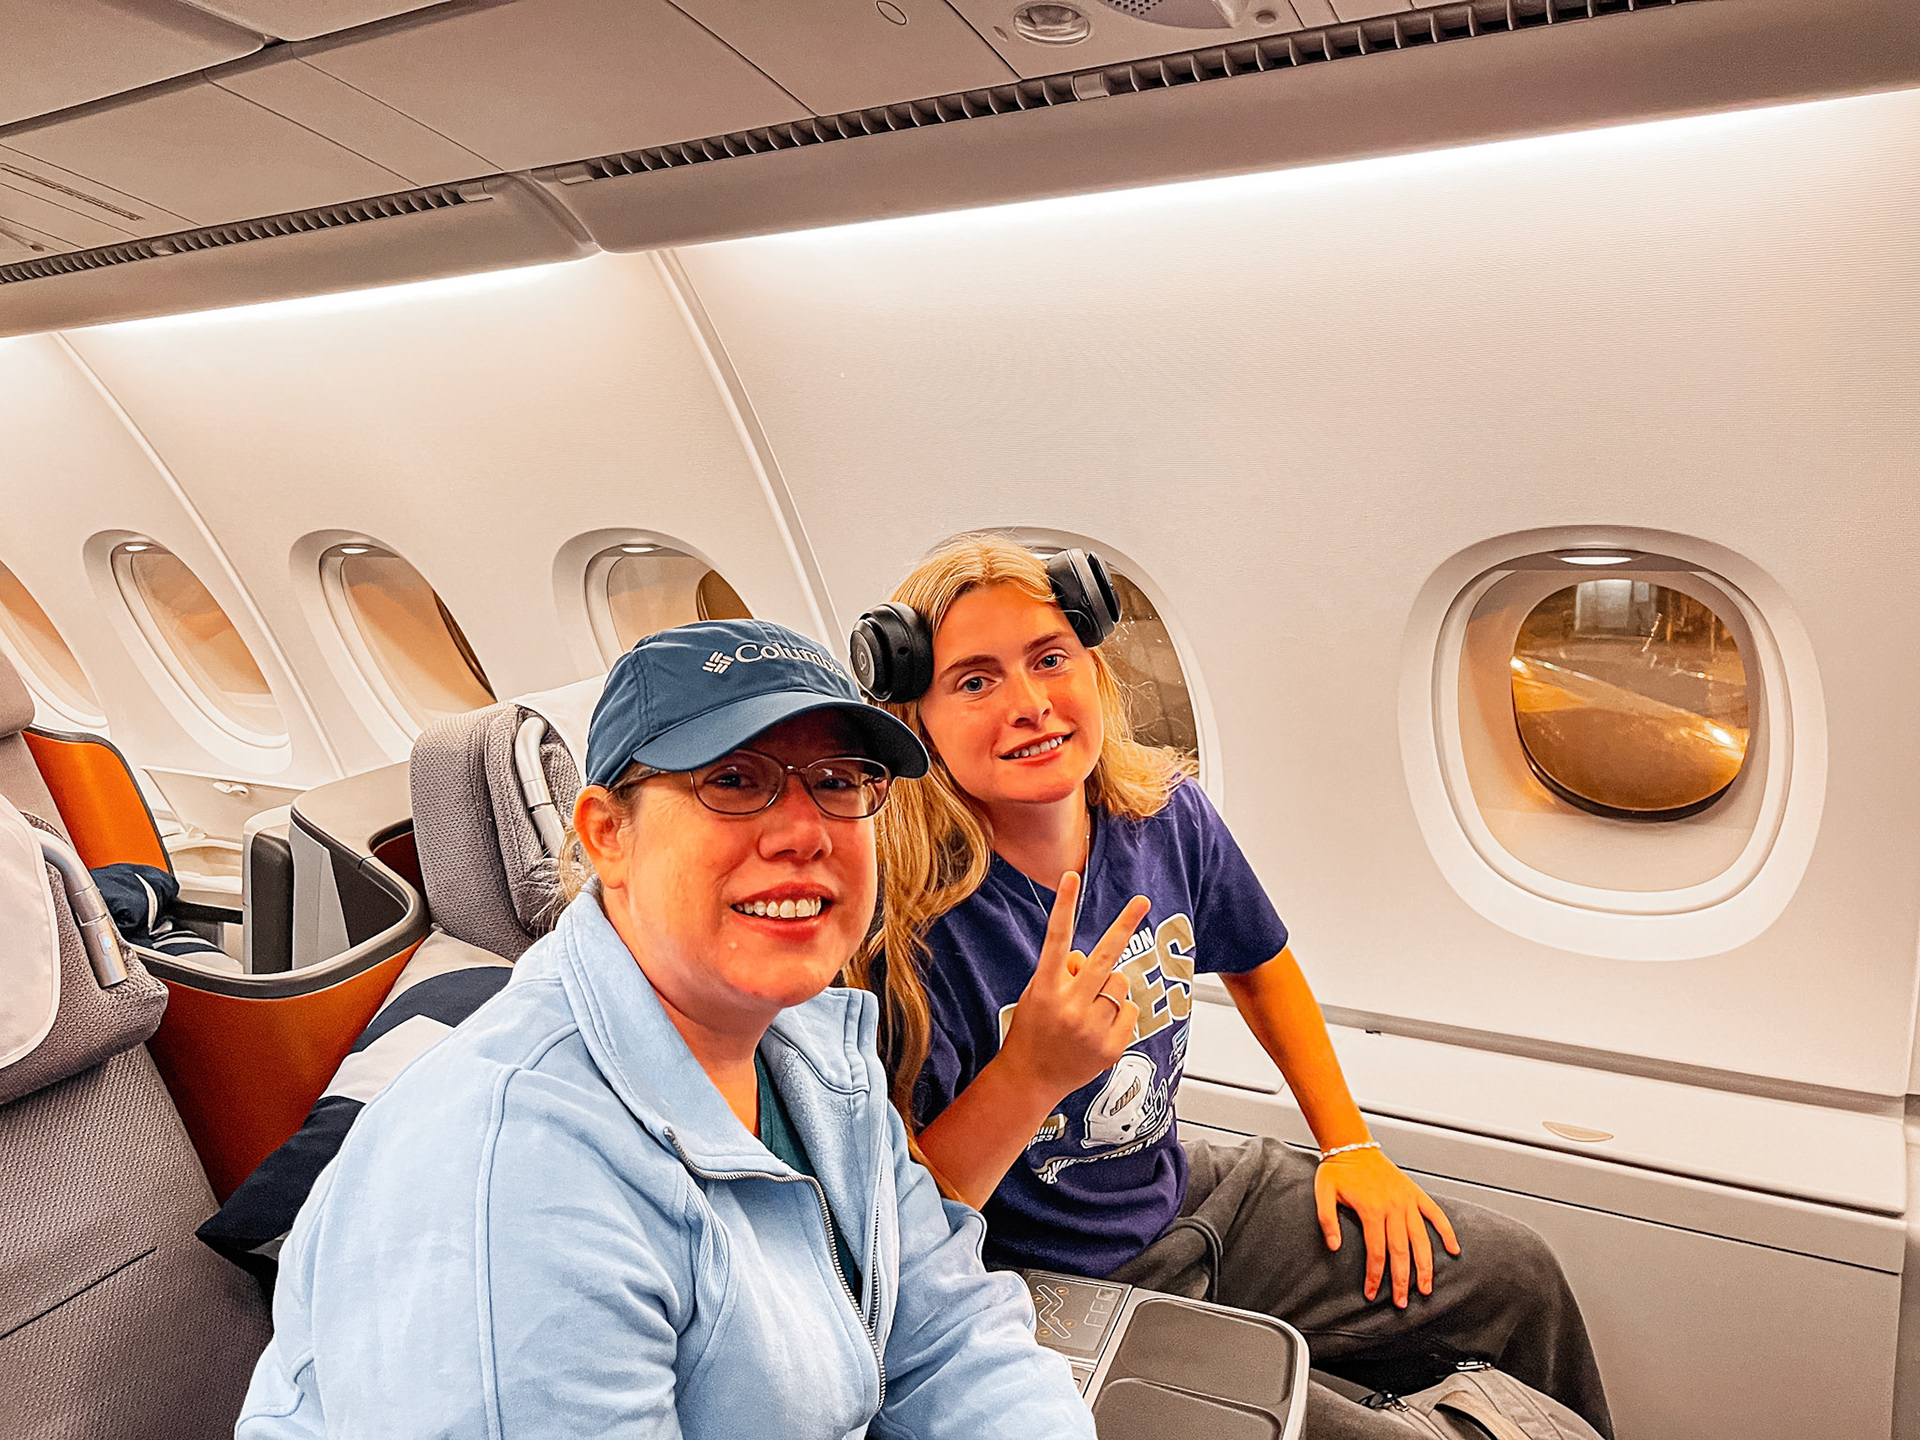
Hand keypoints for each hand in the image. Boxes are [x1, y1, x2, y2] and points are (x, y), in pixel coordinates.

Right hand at [998, 873, 1149, 1105]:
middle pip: (1104, 957)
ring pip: (1119, 983)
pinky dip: (1119, 1012)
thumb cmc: (1033, 1030)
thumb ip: (1061, 972)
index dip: (1064, 905)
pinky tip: (1099, 1028)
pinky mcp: (1110, 1047)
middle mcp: (1069, 1006)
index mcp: (1045, 988)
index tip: (1071, 875)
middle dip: (1125, 925)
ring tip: (1090, 1008)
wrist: (1030, 1080)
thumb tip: (1088, 957)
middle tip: (1142, 900)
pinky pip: (1129, 1010)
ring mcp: (1091, 1028)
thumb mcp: (1036, 994)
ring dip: (1110, 987)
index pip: (1056, 938)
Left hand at [1314, 1147, 1460, 1307]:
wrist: (1352, 1145)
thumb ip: (1327, 1221)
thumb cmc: (1337, 1170)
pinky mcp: (1415, 1193)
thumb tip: (1334, 1247)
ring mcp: (1407, 1200)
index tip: (1372, 1294)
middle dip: (1402, 1280)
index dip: (1375, 1276)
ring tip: (1426, 1288)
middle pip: (1401, 1252)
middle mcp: (1393, 1207)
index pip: (1376, 1252)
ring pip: (1421, 1239)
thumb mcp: (1323, 1193)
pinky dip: (1447, 1231)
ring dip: (1425, 1266)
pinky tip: (1453, 1249)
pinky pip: (1436, 1214)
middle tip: (1403, 1302)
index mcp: (1371, 1209)